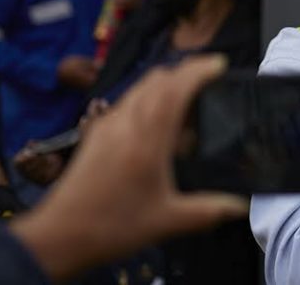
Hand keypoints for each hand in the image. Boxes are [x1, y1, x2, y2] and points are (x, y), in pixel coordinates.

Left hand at [10, 55, 245, 282]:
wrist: (59, 236)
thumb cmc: (114, 226)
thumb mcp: (169, 221)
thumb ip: (209, 210)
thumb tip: (240, 207)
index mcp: (148, 138)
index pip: (176, 88)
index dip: (200, 70)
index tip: (220, 64)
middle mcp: (126, 123)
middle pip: (157, 79)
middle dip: (185, 71)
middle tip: (210, 77)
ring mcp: (107, 125)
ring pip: (139, 87)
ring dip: (166, 82)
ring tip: (187, 96)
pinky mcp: (95, 134)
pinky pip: (127, 101)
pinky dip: (148, 97)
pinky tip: (155, 120)